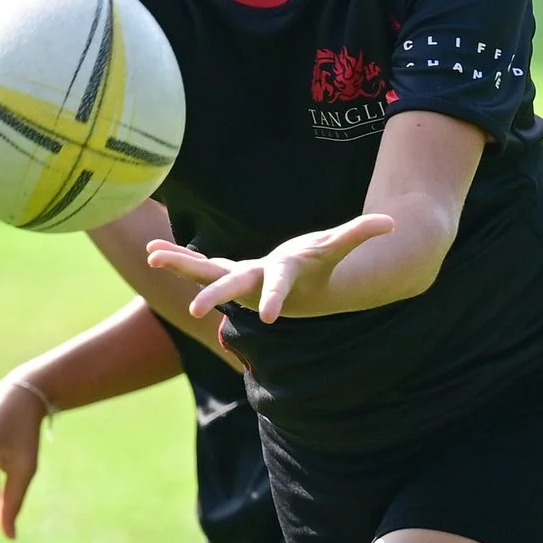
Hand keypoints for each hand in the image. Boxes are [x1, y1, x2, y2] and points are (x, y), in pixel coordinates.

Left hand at [144, 214, 395, 322]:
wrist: (298, 291)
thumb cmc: (318, 267)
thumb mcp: (337, 248)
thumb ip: (361, 234)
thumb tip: (392, 223)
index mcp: (280, 277)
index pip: (277, 287)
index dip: (274, 300)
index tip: (266, 319)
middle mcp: (253, 282)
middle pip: (230, 287)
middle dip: (212, 295)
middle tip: (192, 312)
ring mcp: (235, 279)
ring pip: (203, 273)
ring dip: (178, 265)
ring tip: (152, 254)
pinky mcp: (223, 272)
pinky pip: (195, 264)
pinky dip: (176, 257)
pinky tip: (150, 249)